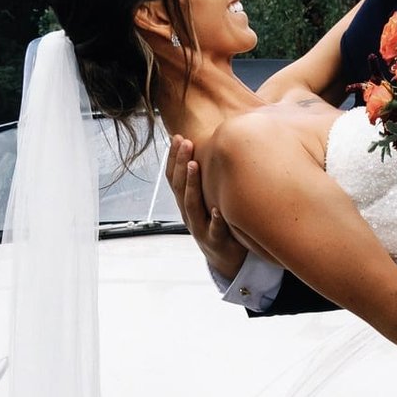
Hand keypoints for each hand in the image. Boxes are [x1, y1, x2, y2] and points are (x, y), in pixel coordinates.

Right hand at [164, 133, 248, 275]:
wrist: (224, 259)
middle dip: (181, 163)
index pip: (173, 177)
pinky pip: (214, 230)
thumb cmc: (217, 222)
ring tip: (194, 165)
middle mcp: (188, 214)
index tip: (177, 137)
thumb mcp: (206, 200)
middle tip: (185, 142)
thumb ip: (204, 178)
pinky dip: (215, 220)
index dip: (173, 158)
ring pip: (192, 205)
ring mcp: (200, 228)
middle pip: (179, 186)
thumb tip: (206, 145)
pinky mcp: (216, 242)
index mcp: (185, 202)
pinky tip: (217, 210)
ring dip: (192, 184)